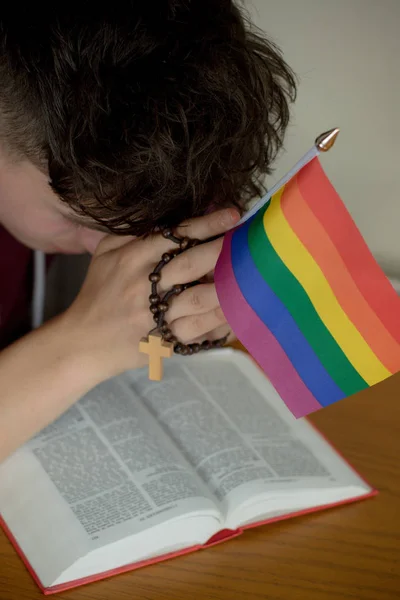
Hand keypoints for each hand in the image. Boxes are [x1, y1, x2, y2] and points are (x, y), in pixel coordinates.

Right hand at [60, 208, 238, 382]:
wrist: (84, 342)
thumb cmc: (98, 293)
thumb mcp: (105, 255)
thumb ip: (134, 234)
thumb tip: (173, 219)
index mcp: (129, 259)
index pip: (173, 236)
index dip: (206, 224)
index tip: (232, 215)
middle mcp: (142, 286)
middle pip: (191, 264)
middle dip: (223, 251)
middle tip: (249, 242)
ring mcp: (154, 316)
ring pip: (198, 300)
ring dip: (228, 287)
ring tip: (253, 275)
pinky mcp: (164, 341)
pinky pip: (199, 331)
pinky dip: (221, 321)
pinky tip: (241, 310)